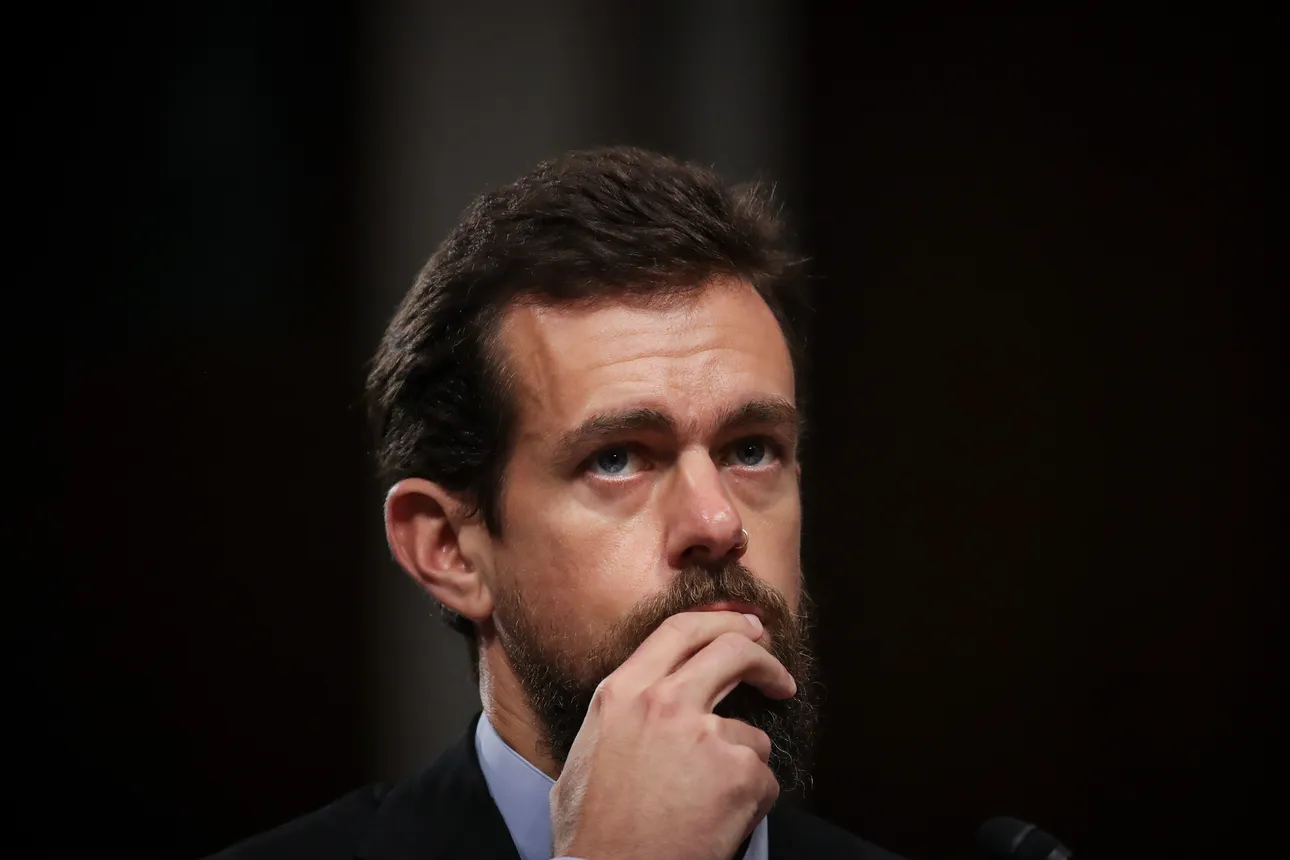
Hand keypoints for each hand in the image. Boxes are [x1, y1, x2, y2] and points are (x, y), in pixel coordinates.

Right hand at [550, 610, 795, 859]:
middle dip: (765, 661)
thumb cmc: (593, 828)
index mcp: (624, 692)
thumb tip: (643, 703)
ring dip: (741, 766)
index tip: (746, 628)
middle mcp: (665, 702)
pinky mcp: (740, 774)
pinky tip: (718, 822)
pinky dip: (750, 802)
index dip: (722, 620)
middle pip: (732, 650)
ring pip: (751, 735)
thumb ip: (622, 712)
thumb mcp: (587, 750)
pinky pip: (762, 780)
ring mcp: (707, 736)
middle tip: (779, 679)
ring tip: (708, 803)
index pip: (681, 629)